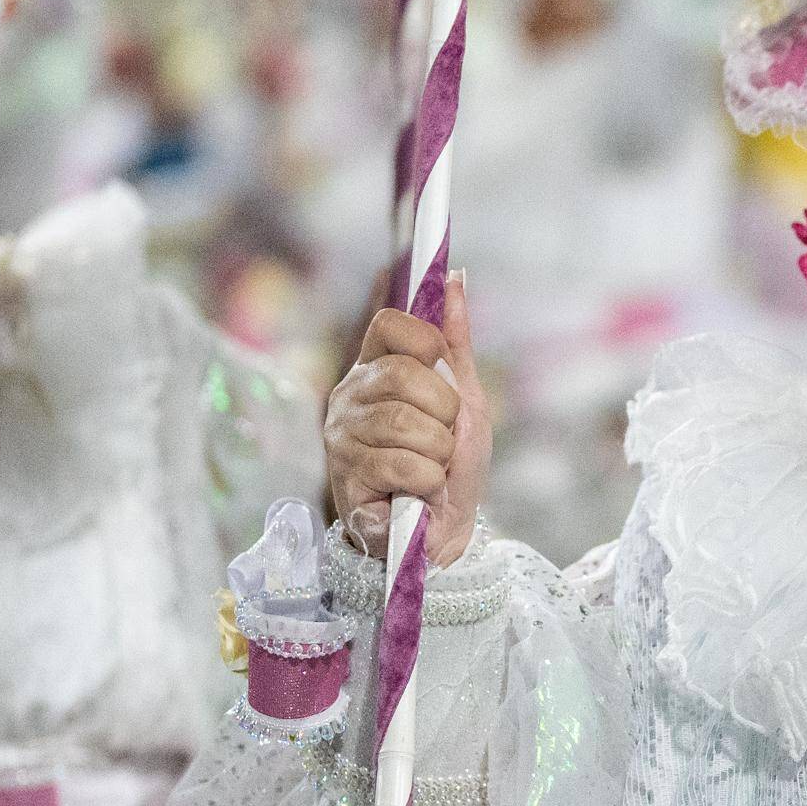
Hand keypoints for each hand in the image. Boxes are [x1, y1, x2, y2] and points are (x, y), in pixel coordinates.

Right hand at [321, 290, 491, 570]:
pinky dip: (427, 482)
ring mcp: (342, 435)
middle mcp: (351, 395)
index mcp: (376, 367)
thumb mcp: (464, 396)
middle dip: (443, 412)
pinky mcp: (343, 476)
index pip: (390, 323)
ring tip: (432, 468)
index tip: (442, 370)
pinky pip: (400, 464)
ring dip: (437, 452)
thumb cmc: (451, 463)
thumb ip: (455, 340)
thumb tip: (455, 275)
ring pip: (404, 423)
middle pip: (403, 374)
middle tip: (441, 438)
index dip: (425, 342)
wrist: (445, 530)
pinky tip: (418, 491)